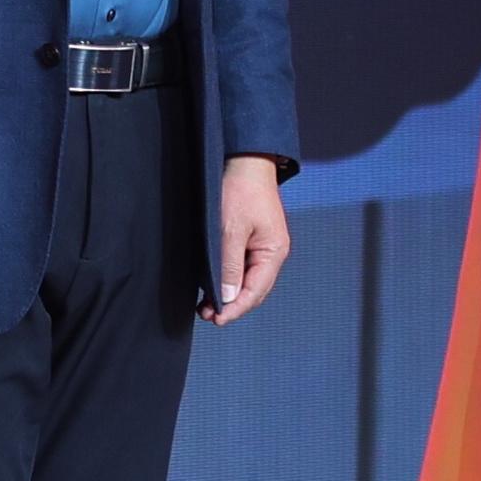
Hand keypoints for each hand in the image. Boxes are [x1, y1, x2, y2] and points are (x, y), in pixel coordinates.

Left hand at [207, 155, 291, 320]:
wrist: (246, 161)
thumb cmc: (241, 190)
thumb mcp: (230, 229)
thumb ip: (229, 265)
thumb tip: (228, 298)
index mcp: (273, 252)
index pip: (256, 292)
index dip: (236, 309)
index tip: (216, 319)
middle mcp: (272, 253)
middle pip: (254, 291)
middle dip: (232, 306)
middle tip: (207, 315)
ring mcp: (263, 247)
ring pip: (248, 281)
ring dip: (229, 294)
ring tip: (207, 305)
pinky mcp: (252, 240)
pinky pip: (243, 267)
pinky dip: (229, 279)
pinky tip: (214, 284)